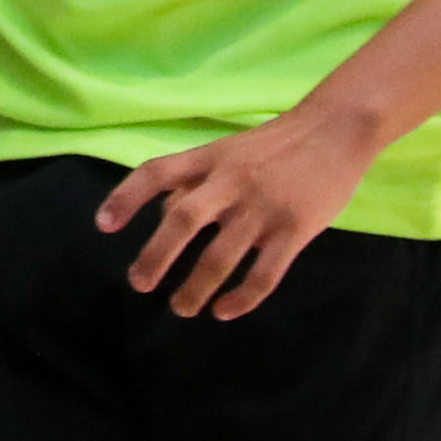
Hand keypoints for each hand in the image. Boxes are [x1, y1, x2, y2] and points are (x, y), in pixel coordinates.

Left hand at [95, 103, 393, 321]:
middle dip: (155, 256)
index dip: (126, 197)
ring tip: (181, 308)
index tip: (103, 226)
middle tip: (139, 284)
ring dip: (195, 289)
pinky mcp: (295, 229)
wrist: (337, 130)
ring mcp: (264, 206)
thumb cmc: (276, 145)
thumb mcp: (228, 150)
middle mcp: (232, 180)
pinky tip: (224, 310)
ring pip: (219, 257)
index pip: (157, 173)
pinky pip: (263, 274)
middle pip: (182, 219)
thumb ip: (196, 179)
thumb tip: (161, 217)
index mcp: (210, 158)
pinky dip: (241, 298)